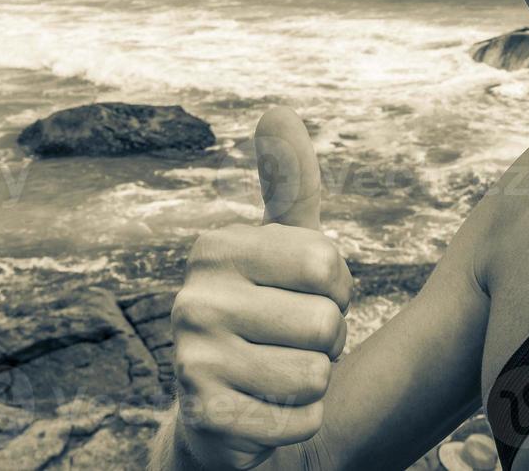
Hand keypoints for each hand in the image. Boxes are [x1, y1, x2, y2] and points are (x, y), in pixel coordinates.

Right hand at [171, 106, 353, 468]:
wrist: (220, 415)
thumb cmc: (267, 313)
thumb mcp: (282, 246)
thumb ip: (288, 184)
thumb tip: (277, 109)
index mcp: (216, 248)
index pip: (326, 263)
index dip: (336, 288)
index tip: (306, 295)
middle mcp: (193, 297)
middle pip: (324, 321)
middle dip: (327, 339)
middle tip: (292, 341)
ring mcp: (192, 359)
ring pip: (315, 373)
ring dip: (314, 382)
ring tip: (280, 372)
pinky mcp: (204, 416)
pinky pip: (299, 419)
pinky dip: (301, 420)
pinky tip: (269, 410)